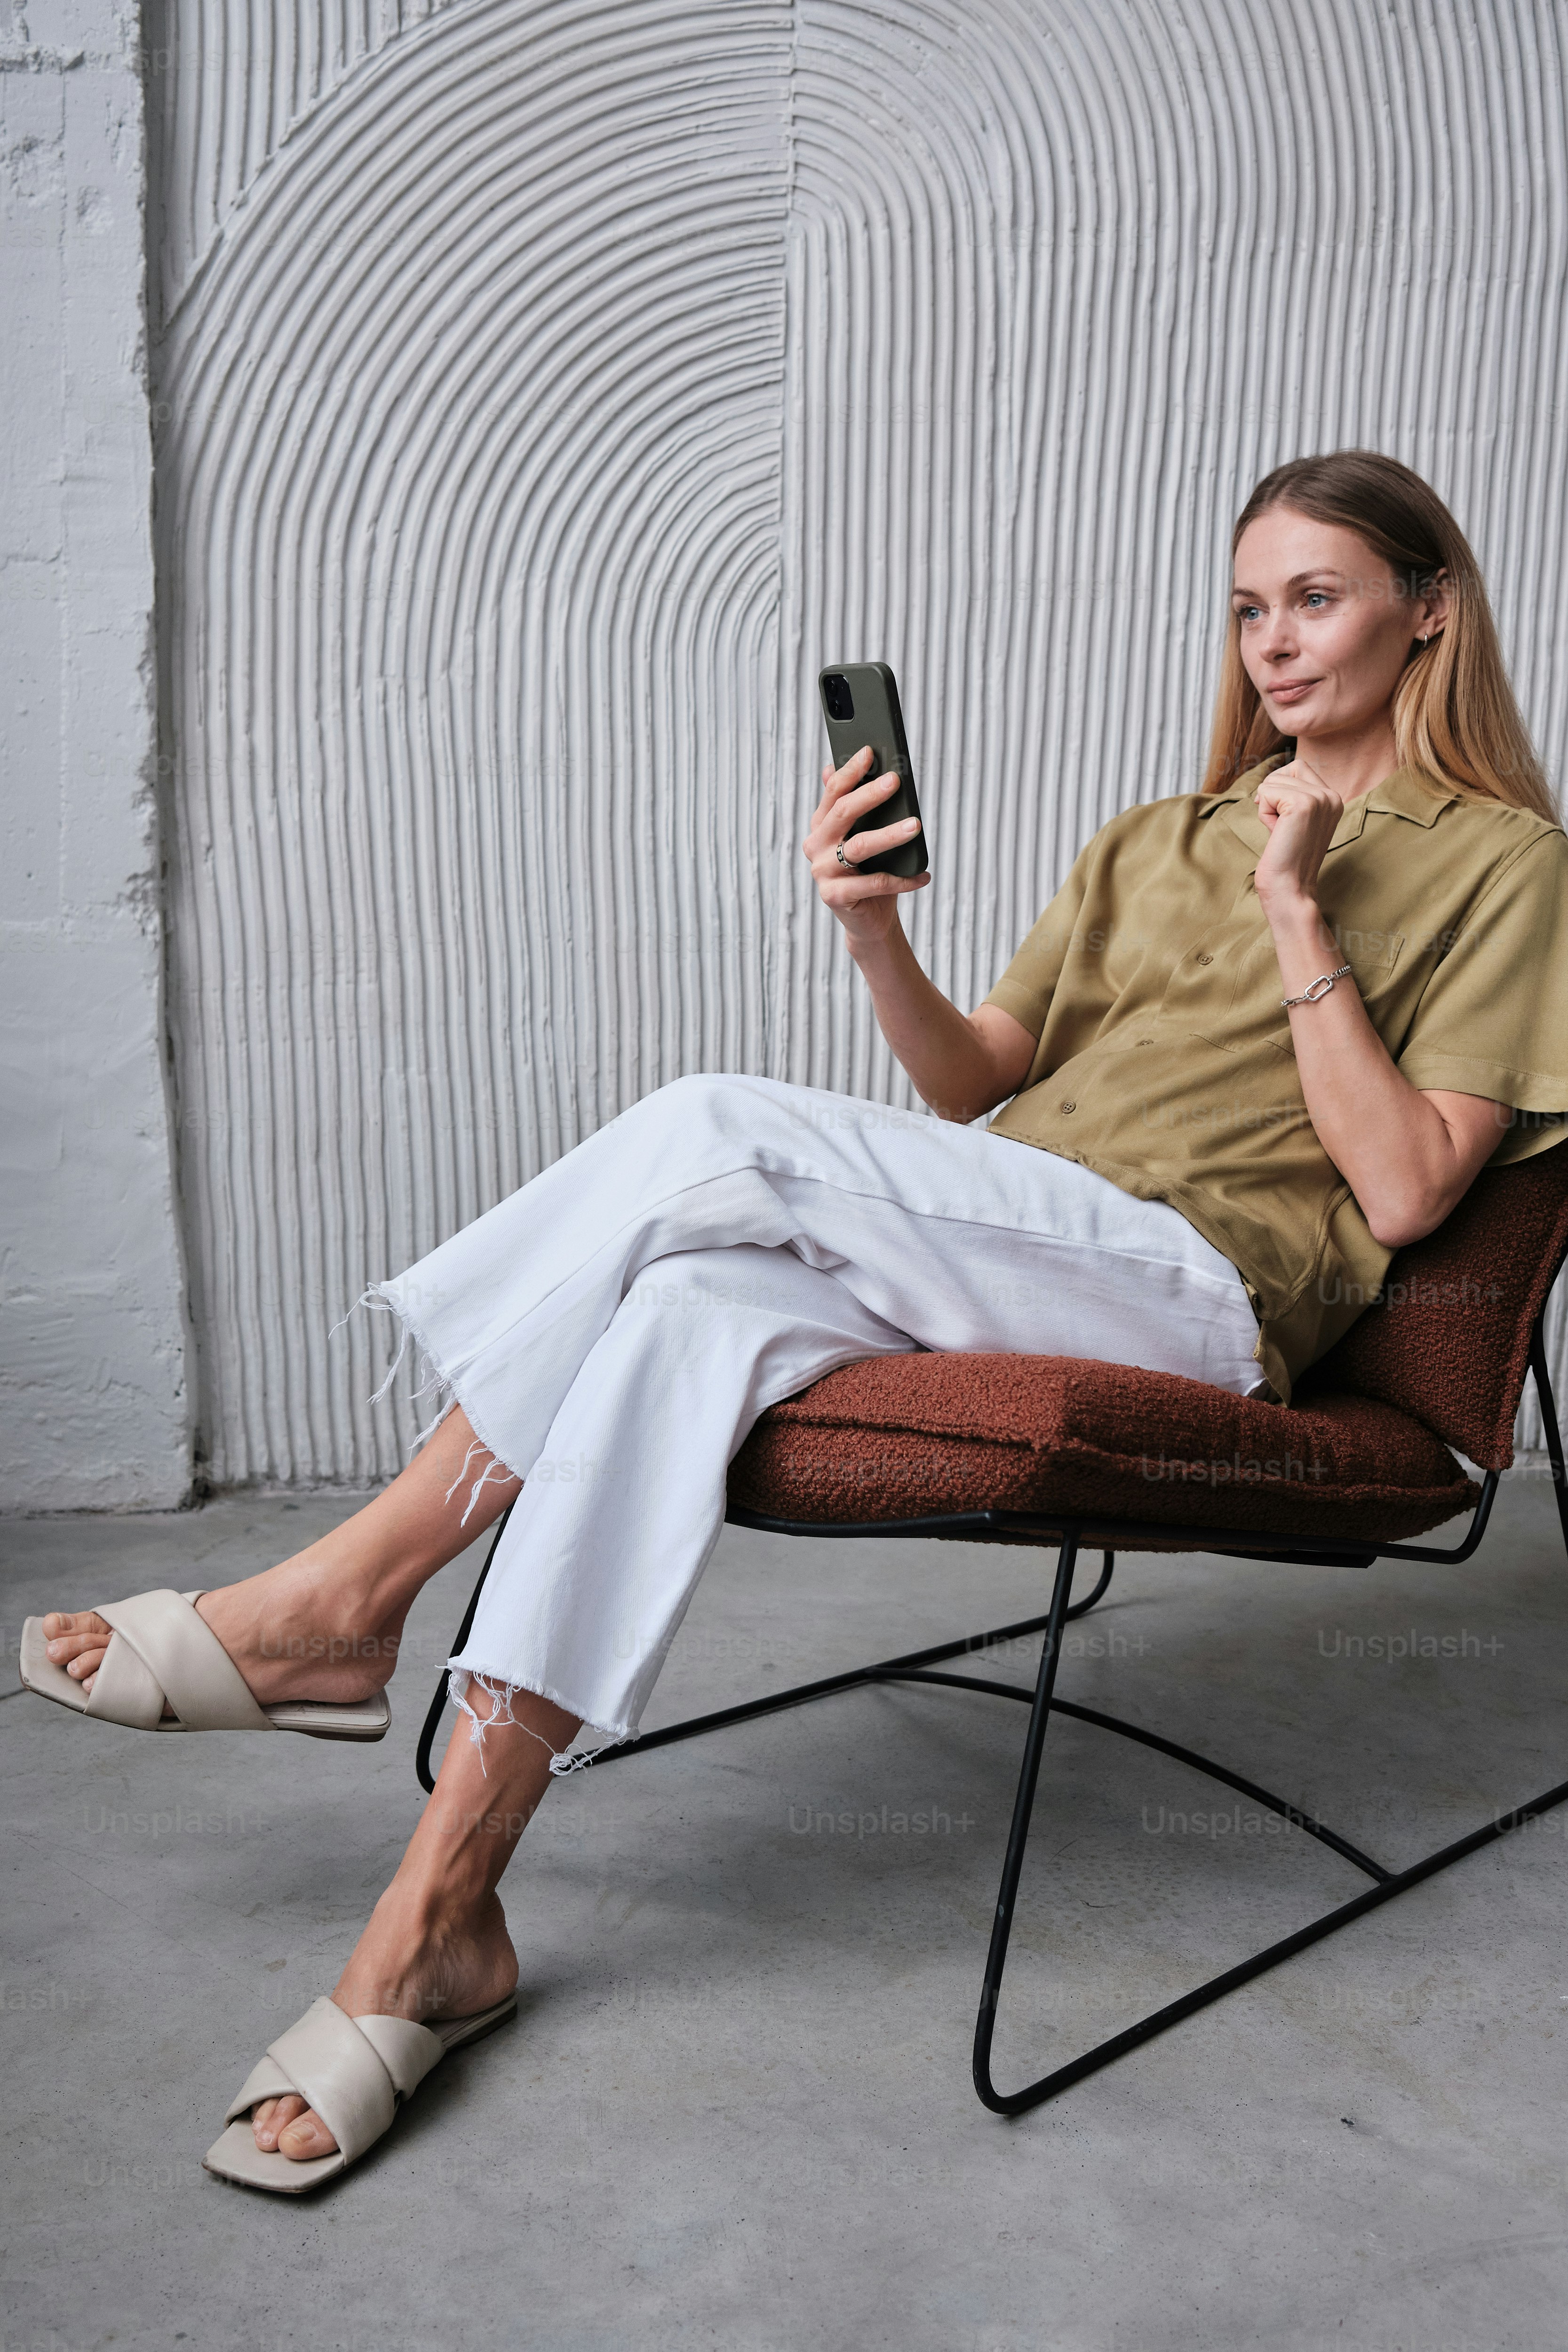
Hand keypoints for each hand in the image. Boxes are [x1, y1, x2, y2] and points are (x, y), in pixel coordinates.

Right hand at [803, 744, 928, 948]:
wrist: (868, 919)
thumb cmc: (869, 871)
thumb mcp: (862, 835)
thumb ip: (853, 806)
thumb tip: (838, 766)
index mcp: (821, 826)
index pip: (833, 792)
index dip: (850, 771)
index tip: (870, 752)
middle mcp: (816, 846)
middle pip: (843, 813)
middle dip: (870, 794)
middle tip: (895, 781)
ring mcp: (822, 872)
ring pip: (859, 846)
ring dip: (890, 834)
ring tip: (916, 825)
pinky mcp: (834, 896)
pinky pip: (874, 882)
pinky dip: (902, 879)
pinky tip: (923, 875)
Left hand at [1252, 756, 1343, 910]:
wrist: (1289, 888)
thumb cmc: (1287, 858)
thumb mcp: (1297, 821)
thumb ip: (1294, 797)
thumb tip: (1271, 777)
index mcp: (1334, 799)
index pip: (1299, 767)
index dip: (1280, 787)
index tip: (1281, 818)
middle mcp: (1332, 795)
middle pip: (1289, 769)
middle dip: (1273, 795)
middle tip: (1281, 826)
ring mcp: (1320, 798)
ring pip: (1273, 781)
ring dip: (1267, 807)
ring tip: (1281, 832)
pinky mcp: (1303, 804)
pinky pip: (1266, 792)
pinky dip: (1264, 814)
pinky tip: (1276, 833)